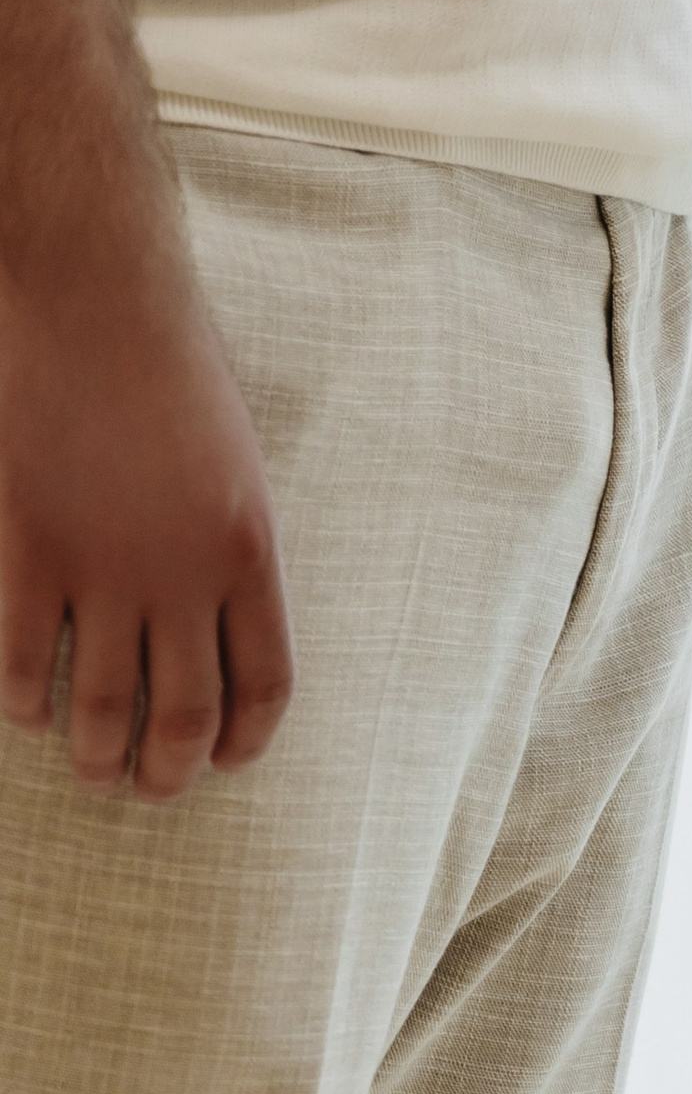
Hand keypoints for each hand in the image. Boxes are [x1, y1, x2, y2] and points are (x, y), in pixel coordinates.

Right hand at [0, 262, 294, 801]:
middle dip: (168, 773)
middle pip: (184, 715)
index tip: (226, 762)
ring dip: (98, 758)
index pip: (265, 685)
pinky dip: (26, 704)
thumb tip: (211, 632)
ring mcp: (102, 566)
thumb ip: (228, 553)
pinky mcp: (29, 549)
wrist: (97, 302)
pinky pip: (24, 661)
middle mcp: (184, 574)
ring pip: (102, 707)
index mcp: (251, 553)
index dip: (245, 741)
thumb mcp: (236, 468)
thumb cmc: (173, 372)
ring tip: (94, 773)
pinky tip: (29, 714)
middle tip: (150, 791)